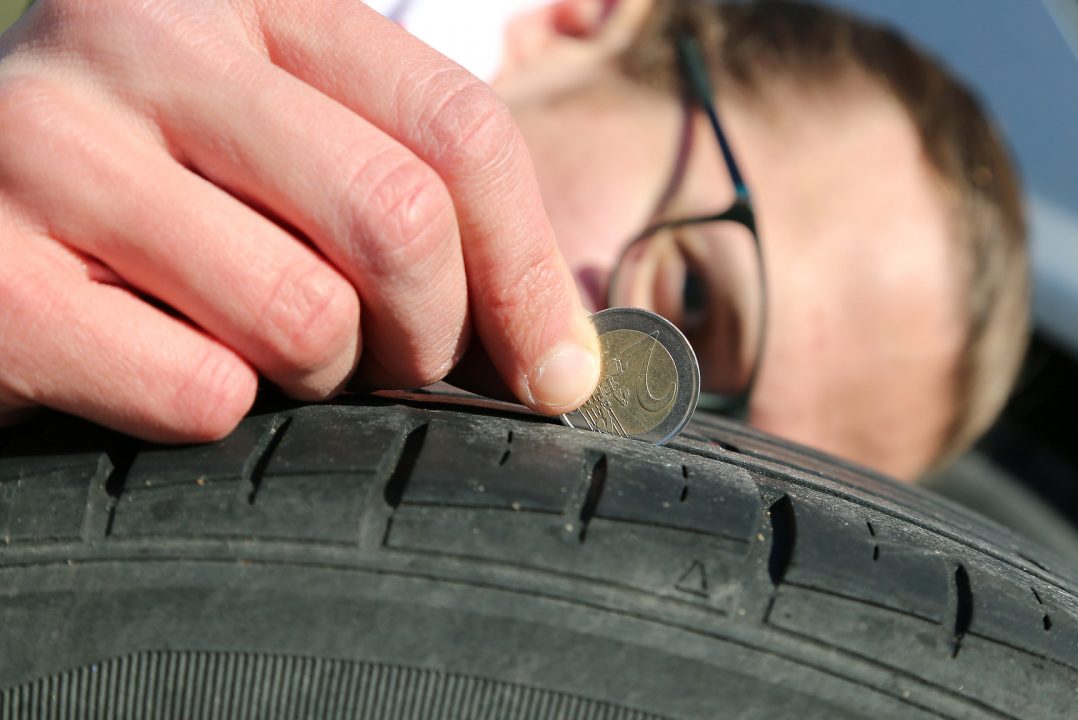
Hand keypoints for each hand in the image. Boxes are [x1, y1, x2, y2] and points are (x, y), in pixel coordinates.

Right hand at [0, 0, 599, 440]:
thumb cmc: (157, 192)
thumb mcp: (283, 142)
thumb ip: (413, 195)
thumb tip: (565, 361)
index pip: (458, 127)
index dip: (528, 270)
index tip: (556, 371)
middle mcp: (143, 39)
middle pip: (399, 219)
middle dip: (430, 336)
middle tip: (397, 366)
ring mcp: (52, 149)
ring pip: (305, 316)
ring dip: (318, 376)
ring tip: (264, 352)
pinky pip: (201, 393)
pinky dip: (214, 414)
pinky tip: (161, 365)